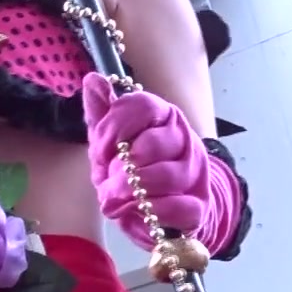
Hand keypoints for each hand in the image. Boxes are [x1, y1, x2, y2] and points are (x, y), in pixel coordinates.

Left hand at [82, 73, 209, 235]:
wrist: (163, 208)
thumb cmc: (132, 169)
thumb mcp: (110, 141)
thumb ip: (101, 113)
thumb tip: (92, 80)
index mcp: (161, 117)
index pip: (142, 106)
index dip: (114, 128)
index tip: (99, 151)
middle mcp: (183, 139)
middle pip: (153, 144)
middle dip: (122, 166)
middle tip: (109, 177)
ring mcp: (195, 172)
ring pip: (168, 175)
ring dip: (134, 190)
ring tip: (116, 197)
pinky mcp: (198, 205)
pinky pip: (180, 207)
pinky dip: (154, 211)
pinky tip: (139, 212)